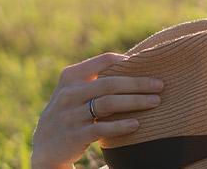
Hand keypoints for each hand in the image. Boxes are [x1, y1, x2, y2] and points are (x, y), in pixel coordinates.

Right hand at [31, 53, 163, 168]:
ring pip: (108, 104)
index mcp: (71, 77)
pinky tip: (137, 124)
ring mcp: (71, 115)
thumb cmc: (69, 113)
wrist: (46, 145)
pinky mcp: (75, 135)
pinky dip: (121, 125)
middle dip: (138, 84)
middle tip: (160, 85)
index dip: (125, 61)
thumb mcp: (73, 91)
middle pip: (110, 83)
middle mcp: (70, 93)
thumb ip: (94, 78)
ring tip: (155, 101)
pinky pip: (102, 128)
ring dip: (135, 101)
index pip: (102, 61)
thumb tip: (130, 63)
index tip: (145, 64)